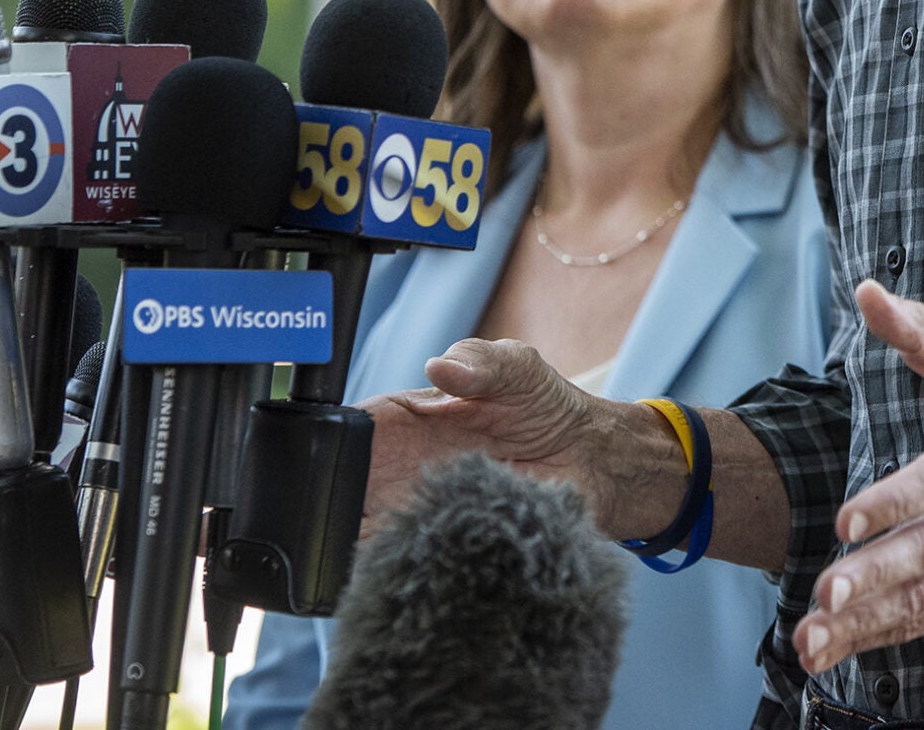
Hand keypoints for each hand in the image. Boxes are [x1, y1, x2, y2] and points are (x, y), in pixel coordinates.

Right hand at [360, 337, 684, 539]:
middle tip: (350, 503)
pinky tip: (405, 559)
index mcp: (406, 419)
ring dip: (362, 535)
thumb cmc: (548, 407)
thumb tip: (440, 368)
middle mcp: (402, 468)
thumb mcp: (518, 368)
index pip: (349, 431)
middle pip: (344, 489)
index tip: (330, 456)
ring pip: (365, 529)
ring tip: (380, 532)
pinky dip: (394, 562)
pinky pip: (401, 558)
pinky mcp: (441, 541)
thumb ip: (481, 360)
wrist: (593, 462)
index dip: (330, 443)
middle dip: (334, 499)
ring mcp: (418, 508)